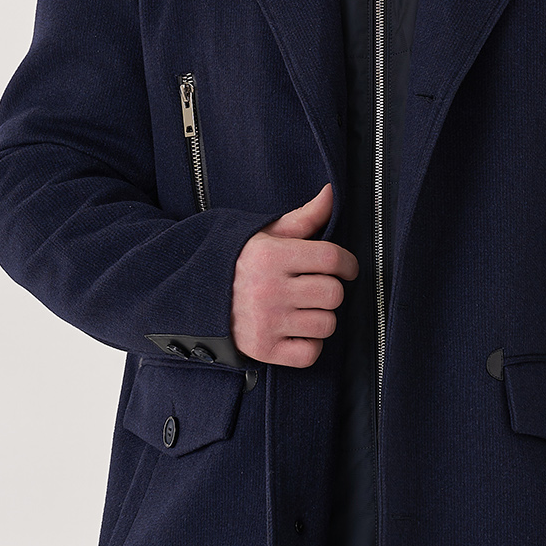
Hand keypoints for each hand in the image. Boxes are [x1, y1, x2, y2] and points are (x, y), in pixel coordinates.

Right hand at [230, 183, 357, 367]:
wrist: (197, 297)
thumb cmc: (240, 263)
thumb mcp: (268, 234)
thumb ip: (305, 217)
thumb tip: (331, 192)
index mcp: (271, 256)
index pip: (331, 258)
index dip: (347, 263)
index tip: (346, 268)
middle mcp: (268, 289)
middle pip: (333, 293)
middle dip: (331, 290)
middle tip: (316, 288)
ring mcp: (266, 322)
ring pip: (326, 324)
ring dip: (321, 318)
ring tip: (303, 309)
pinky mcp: (263, 349)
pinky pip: (310, 353)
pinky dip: (309, 344)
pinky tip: (295, 330)